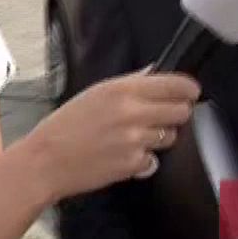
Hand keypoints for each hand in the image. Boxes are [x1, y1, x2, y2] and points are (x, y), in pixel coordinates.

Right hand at [17, 70, 197, 200]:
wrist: (46, 160)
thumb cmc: (65, 126)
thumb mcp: (95, 93)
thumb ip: (130, 83)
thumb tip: (154, 74)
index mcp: (122, 90)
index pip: (175, 85)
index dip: (188, 89)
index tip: (191, 92)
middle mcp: (132, 113)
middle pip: (181, 111)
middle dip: (176, 113)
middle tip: (163, 116)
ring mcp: (135, 140)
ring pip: (171, 136)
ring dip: (159, 137)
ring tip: (134, 137)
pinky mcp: (133, 164)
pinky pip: (153, 159)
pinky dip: (143, 159)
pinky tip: (122, 155)